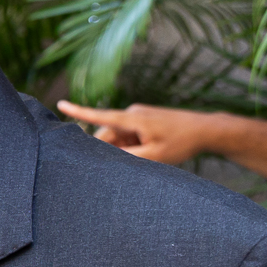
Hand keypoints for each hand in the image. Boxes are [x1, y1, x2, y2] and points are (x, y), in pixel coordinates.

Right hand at [56, 101, 237, 165]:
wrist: (207, 129)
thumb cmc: (181, 143)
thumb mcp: (154, 156)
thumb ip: (127, 157)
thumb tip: (107, 157)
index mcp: (133, 119)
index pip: (99, 116)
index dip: (78, 112)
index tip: (59, 104)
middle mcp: (133, 112)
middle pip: (108, 134)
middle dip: (111, 150)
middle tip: (130, 162)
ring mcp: (139, 115)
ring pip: (119, 136)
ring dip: (125, 148)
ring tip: (147, 156)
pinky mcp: (145, 119)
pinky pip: (129, 133)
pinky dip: (132, 144)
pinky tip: (149, 151)